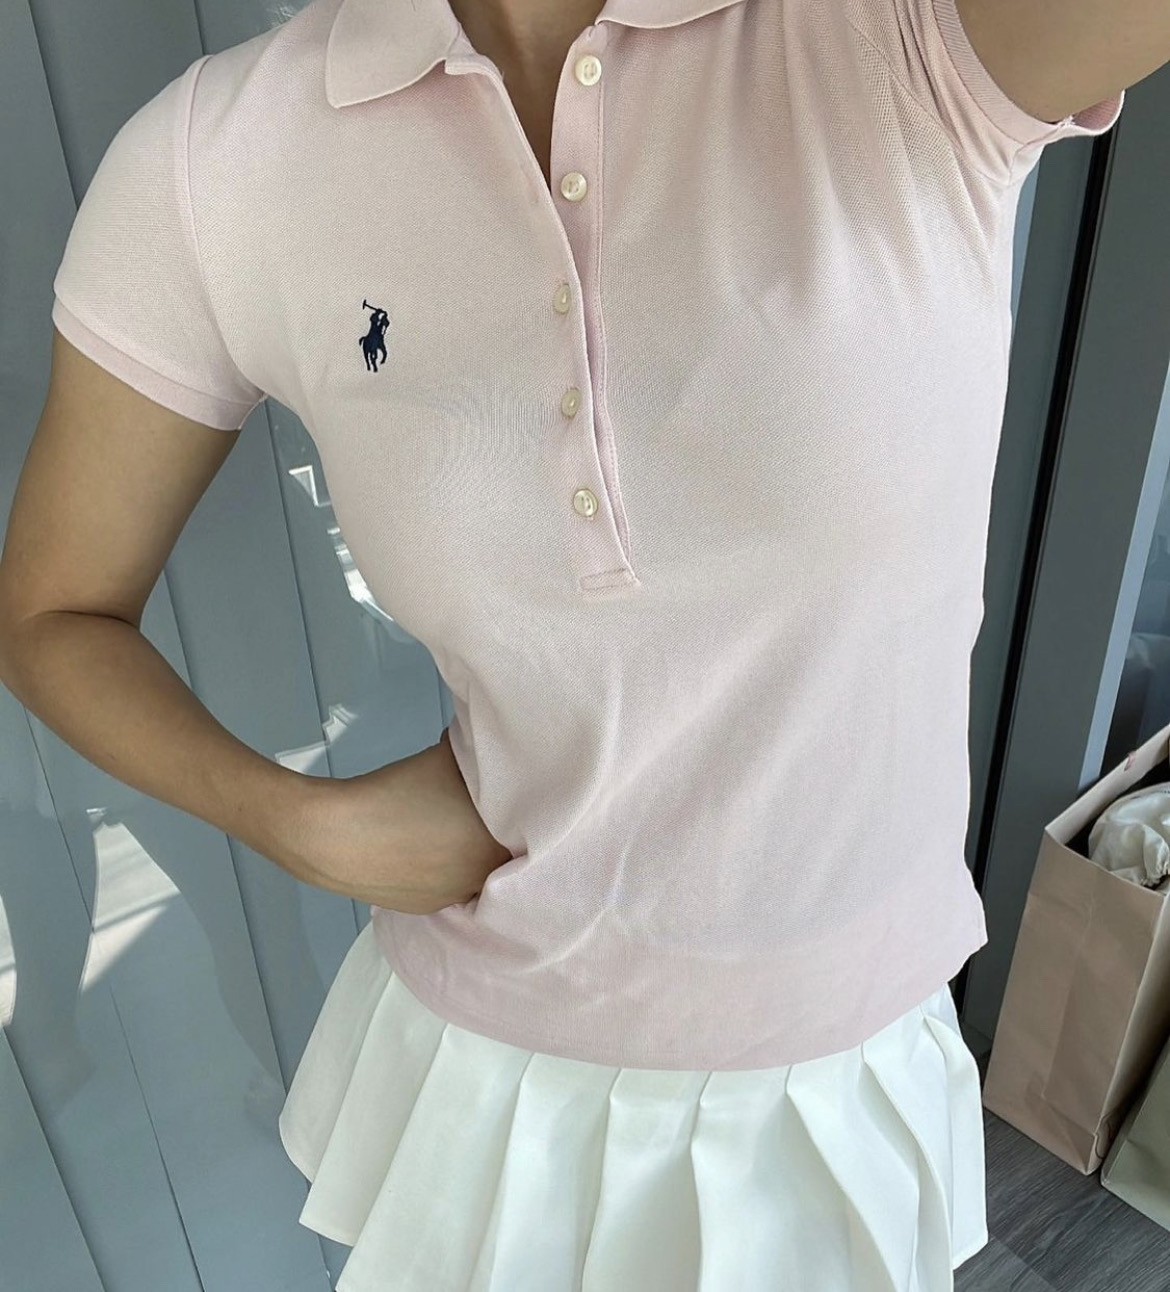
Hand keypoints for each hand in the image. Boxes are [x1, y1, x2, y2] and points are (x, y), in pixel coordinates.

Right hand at [282, 728, 513, 913]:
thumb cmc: (398, 790)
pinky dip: (448, 866)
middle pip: (504, 853)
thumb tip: (486, 751)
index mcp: (496, 847)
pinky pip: (451, 884)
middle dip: (499, 831)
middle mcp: (482, 882)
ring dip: (473, 852)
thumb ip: (478, 757)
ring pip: (477, 871)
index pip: (528, 830)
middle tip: (485, 805)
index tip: (515, 792)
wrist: (335, 836)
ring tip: (453, 825)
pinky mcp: (426, 908)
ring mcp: (453, 899)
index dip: (524, 809)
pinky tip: (430, 845)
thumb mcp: (448, 758)